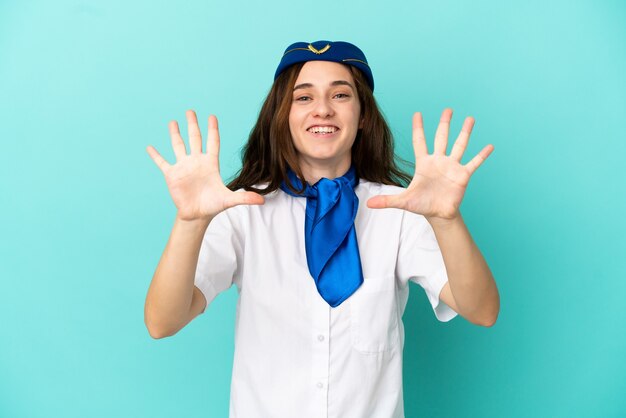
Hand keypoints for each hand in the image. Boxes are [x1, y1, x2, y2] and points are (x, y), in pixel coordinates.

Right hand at [146, 110, 263, 220]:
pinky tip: (150, 147)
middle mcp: (196, 161)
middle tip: (190, 111)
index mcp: (210, 164)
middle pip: (195, 139)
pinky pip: (162, 162)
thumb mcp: (229, 200)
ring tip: (172, 122)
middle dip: (193, 125)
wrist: (197, 215)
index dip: (213, 130)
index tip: (212, 117)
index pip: (212, 143)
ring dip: (175, 134)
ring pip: (178, 146)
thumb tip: (263, 200)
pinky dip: (156, 155)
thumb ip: (244, 198)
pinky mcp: (172, 175)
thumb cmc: (213, 205)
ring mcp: (183, 167)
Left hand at [367, 109, 492, 223]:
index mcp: (424, 163)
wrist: (438, 215)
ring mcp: (452, 167)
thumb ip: (387, 200)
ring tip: (470, 119)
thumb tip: (368, 203)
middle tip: (448, 109)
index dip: (418, 128)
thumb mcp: (403, 201)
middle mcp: (439, 161)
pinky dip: (481, 155)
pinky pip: (474, 163)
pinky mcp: (463, 175)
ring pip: (459, 145)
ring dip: (465, 133)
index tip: (417, 114)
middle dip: (444, 123)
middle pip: (442, 138)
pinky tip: (489, 146)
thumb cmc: (421, 205)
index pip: (420, 142)